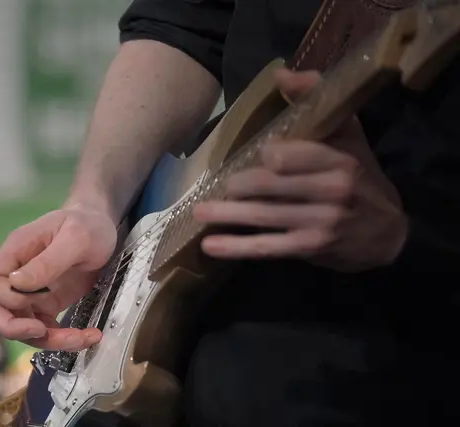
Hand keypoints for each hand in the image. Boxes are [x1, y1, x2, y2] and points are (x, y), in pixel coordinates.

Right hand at [0, 204, 117, 350]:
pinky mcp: (46, 304)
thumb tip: (16, 284)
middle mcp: (16, 274)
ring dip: (46, 340)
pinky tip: (86, 335)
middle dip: (13, 329)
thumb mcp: (76, 238)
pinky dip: (61, 339)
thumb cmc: (88, 226)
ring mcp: (29, 292)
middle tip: (43, 333)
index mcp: (15, 252)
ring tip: (81, 338)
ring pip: (18, 326)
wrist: (102, 228)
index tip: (35, 301)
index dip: (5, 299)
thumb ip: (47, 261)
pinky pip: (43, 330)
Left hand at [193, 69, 407, 271]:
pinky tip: (211, 246)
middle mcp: (329, 192)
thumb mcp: (348, 135)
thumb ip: (315, 100)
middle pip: (269, 186)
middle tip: (218, 184)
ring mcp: (319, 224)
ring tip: (198, 212)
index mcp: (338, 160)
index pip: (289, 155)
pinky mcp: (307, 248)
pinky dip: (236, 247)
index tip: (253, 153)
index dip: (266, 155)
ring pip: (262, 216)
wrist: (387, 234)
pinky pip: (266, 247)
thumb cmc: (360, 177)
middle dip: (238, 185)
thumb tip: (281, 74)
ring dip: (226, 214)